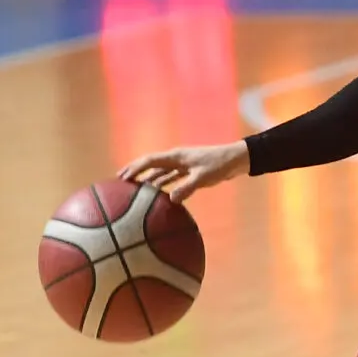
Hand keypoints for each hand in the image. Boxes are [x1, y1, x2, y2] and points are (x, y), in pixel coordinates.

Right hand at [118, 141, 249, 203]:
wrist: (237, 160)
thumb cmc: (220, 165)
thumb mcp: (203, 178)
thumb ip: (187, 188)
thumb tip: (171, 200)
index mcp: (176, 156)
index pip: (149, 161)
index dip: (135, 168)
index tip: (122, 177)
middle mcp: (177, 158)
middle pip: (151, 164)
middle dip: (136, 171)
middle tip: (120, 181)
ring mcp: (183, 164)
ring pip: (161, 172)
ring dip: (148, 179)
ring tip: (135, 190)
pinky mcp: (191, 171)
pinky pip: (172, 178)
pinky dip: (164, 184)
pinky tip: (158, 195)